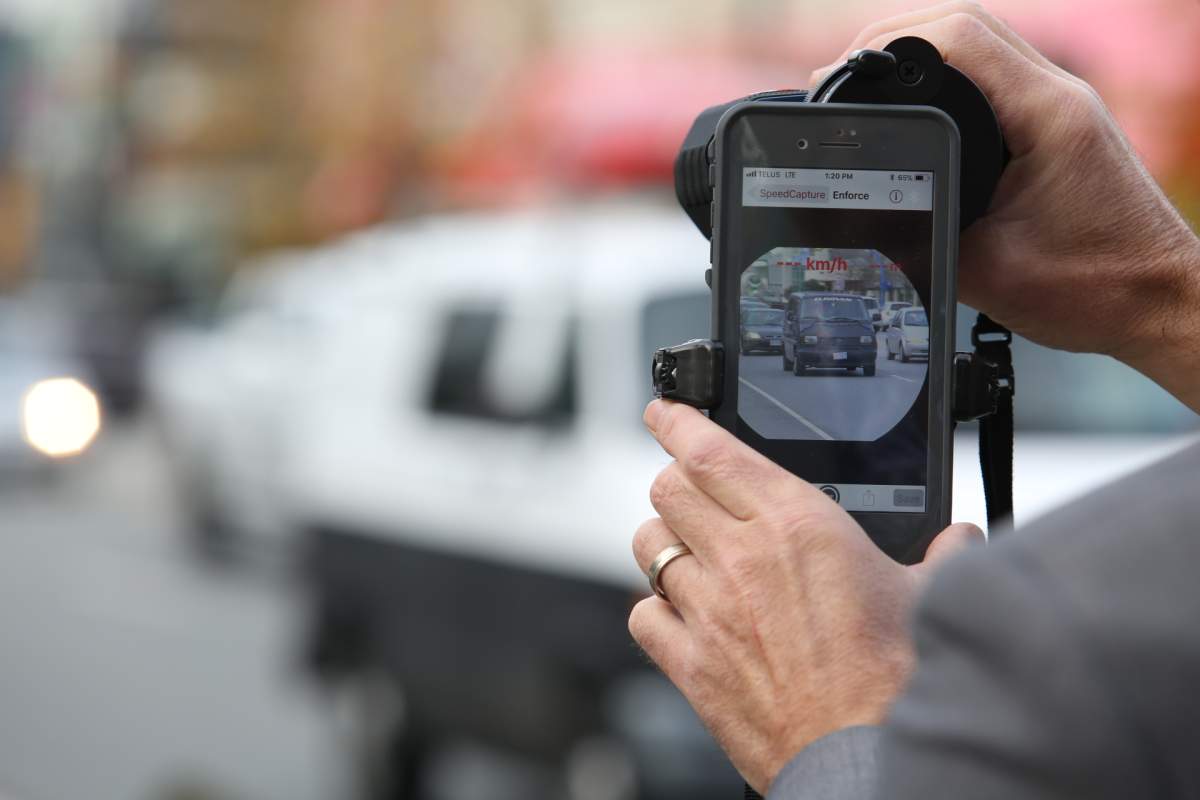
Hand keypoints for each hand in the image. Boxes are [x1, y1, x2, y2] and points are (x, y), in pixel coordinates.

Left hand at [628, 400, 982, 793]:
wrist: (867, 759)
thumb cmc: (898, 684)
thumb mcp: (930, 599)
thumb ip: (943, 555)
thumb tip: (961, 537)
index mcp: (799, 527)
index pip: (713, 451)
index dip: (679, 422)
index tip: (665, 411)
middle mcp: (744, 559)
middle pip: (668, 488)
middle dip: (674, 481)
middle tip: (689, 489)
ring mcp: (710, 612)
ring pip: (648, 545)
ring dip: (664, 541)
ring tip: (687, 552)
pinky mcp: (691, 664)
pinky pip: (643, 614)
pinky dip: (654, 608)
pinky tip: (679, 613)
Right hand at [813, 2, 1199, 409]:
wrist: (1157, 303)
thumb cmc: (1097, 288)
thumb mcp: (986, 272)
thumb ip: (919, 242)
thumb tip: (862, 230)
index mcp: (1045, 116)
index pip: (960, 38)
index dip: (889, 40)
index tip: (842, 71)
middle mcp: (1059, 97)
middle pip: (967, 25)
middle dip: (893, 37)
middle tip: (841, 72)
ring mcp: (1062, 106)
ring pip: (982, 44)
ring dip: (921, 53)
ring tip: (869, 85)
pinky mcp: (1059, 125)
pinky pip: (996, 76)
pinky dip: (948, 78)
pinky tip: (918, 108)